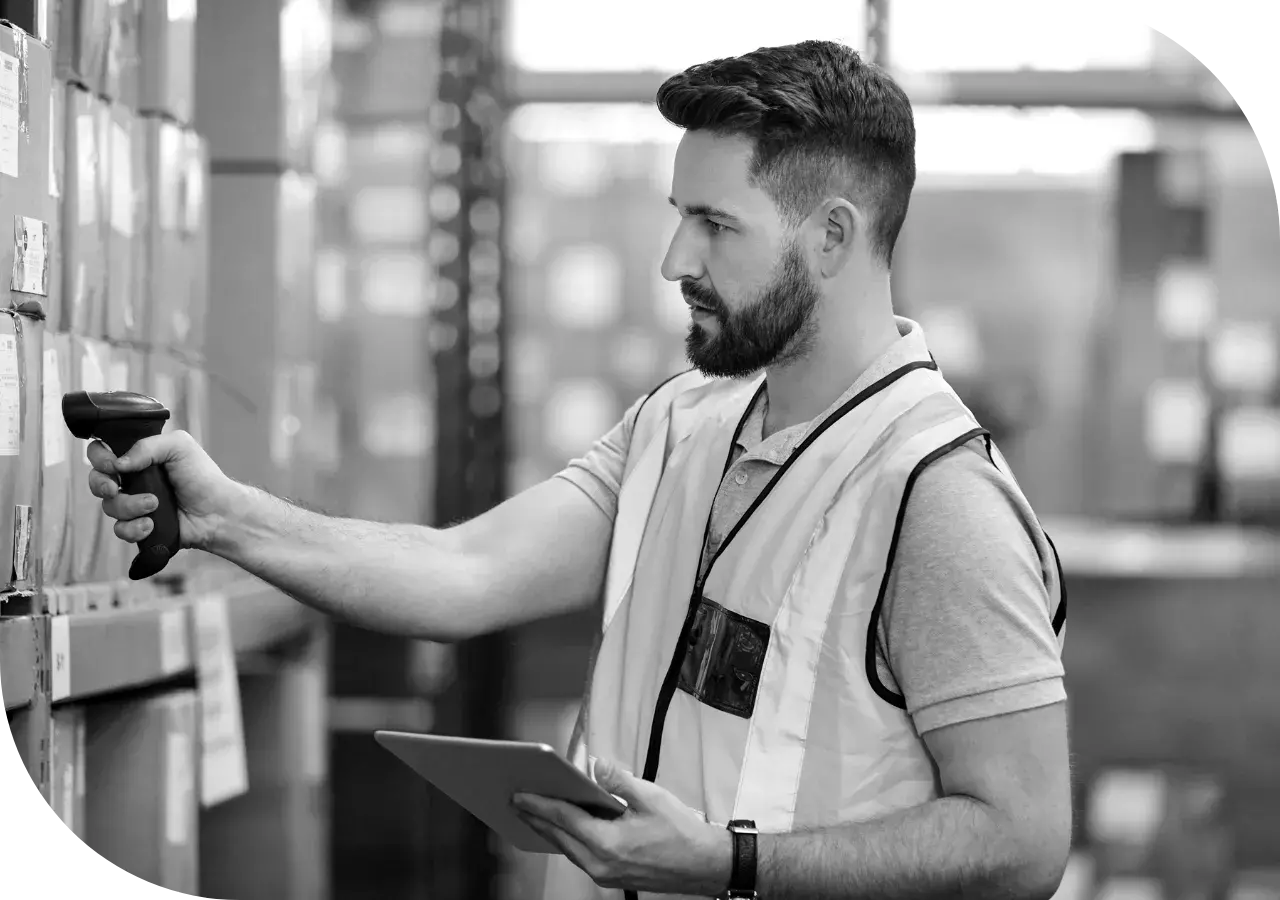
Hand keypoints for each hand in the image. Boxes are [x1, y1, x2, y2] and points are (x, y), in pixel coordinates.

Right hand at [86, 430, 240, 552]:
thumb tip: (118, 463)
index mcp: (140, 457)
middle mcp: (133, 480)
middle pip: (97, 481)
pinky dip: (133, 528)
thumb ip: (147, 446)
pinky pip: (120, 530)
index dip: (100, 457)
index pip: (103, 452)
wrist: (218, 512)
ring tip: (154, 504)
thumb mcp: (179, 447)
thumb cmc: (202, 477)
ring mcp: (135, 504)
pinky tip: (151, 524)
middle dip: (101, 484)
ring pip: (109, 507)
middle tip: (115, 487)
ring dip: (129, 506)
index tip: (112, 464)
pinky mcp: (140, 526)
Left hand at [512, 758, 731, 895]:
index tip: (518, 794)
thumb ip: (618, 780)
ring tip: (533, 812)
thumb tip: (594, 766)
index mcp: (608, 843)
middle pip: (558, 837)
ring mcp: (605, 875)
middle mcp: (601, 864)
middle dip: (536, 818)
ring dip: (550, 830)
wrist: (705, 866)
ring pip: (567, 849)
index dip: (538, 804)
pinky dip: (568, 839)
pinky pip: (580, 856)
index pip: (563, 818)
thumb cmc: (682, 833)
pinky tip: (563, 827)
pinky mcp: (611, 878)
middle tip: (515, 800)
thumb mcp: (651, 797)